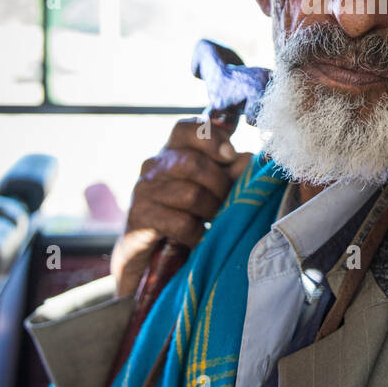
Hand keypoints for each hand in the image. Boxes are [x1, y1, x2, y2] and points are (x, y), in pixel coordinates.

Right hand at [110, 118, 252, 296]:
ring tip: (212, 222)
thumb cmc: (183, 217)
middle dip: (220, 185)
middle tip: (227, 203)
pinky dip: (196, 233)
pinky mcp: (139, 218)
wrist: (145, 257)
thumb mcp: (209, 191)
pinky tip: (198, 238)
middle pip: (193, 163)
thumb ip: (229, 172)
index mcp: (171, 152)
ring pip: (190, 194)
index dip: (210, 137)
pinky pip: (179, 222)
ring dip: (210, 212)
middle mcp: (153, 166)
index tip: (230, 155)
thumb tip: (248, 159)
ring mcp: (143, 191)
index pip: (185, 128)